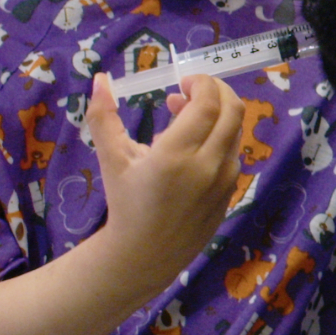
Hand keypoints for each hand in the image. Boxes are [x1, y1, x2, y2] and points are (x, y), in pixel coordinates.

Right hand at [85, 71, 245, 295]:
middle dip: (216, 91)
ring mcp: (224, 182)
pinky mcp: (231, 193)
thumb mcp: (111, 159)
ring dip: (216, 115)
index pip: (207, 103)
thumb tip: (100, 79)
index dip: (201, 83)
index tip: (183, 81)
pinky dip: (218, 138)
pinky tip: (191, 146)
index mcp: (176, 155)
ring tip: (182, 117)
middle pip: (232, 111)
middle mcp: (207, 167)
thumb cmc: (125, 203)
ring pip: (235, 131)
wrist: (144, 255)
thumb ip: (103, 117)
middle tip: (190, 91)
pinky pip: (233, 154)